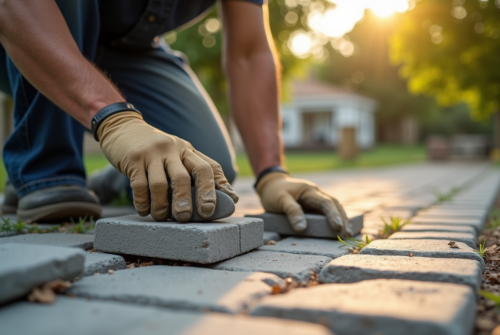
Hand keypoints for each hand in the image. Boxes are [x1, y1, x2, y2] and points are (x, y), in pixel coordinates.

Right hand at [97, 112, 238, 220]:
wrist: (123, 128)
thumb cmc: (156, 151)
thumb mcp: (178, 154)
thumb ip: (196, 171)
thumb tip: (227, 196)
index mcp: (188, 150)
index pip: (209, 167)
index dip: (219, 187)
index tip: (224, 204)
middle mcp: (174, 149)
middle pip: (187, 177)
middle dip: (190, 200)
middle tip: (188, 218)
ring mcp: (153, 153)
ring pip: (161, 184)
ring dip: (162, 206)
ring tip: (162, 217)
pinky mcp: (134, 159)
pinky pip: (140, 185)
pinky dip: (143, 202)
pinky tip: (144, 210)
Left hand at [256, 171, 351, 235]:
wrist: (271, 185)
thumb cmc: (274, 193)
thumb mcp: (280, 200)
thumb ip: (292, 211)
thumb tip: (302, 228)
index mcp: (309, 190)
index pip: (325, 202)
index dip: (333, 215)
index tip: (338, 227)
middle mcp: (317, 193)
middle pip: (335, 204)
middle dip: (343, 218)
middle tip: (347, 234)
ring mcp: (317, 199)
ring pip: (335, 207)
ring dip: (342, 219)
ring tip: (348, 234)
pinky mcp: (315, 205)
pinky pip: (329, 211)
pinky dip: (336, 218)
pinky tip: (341, 228)